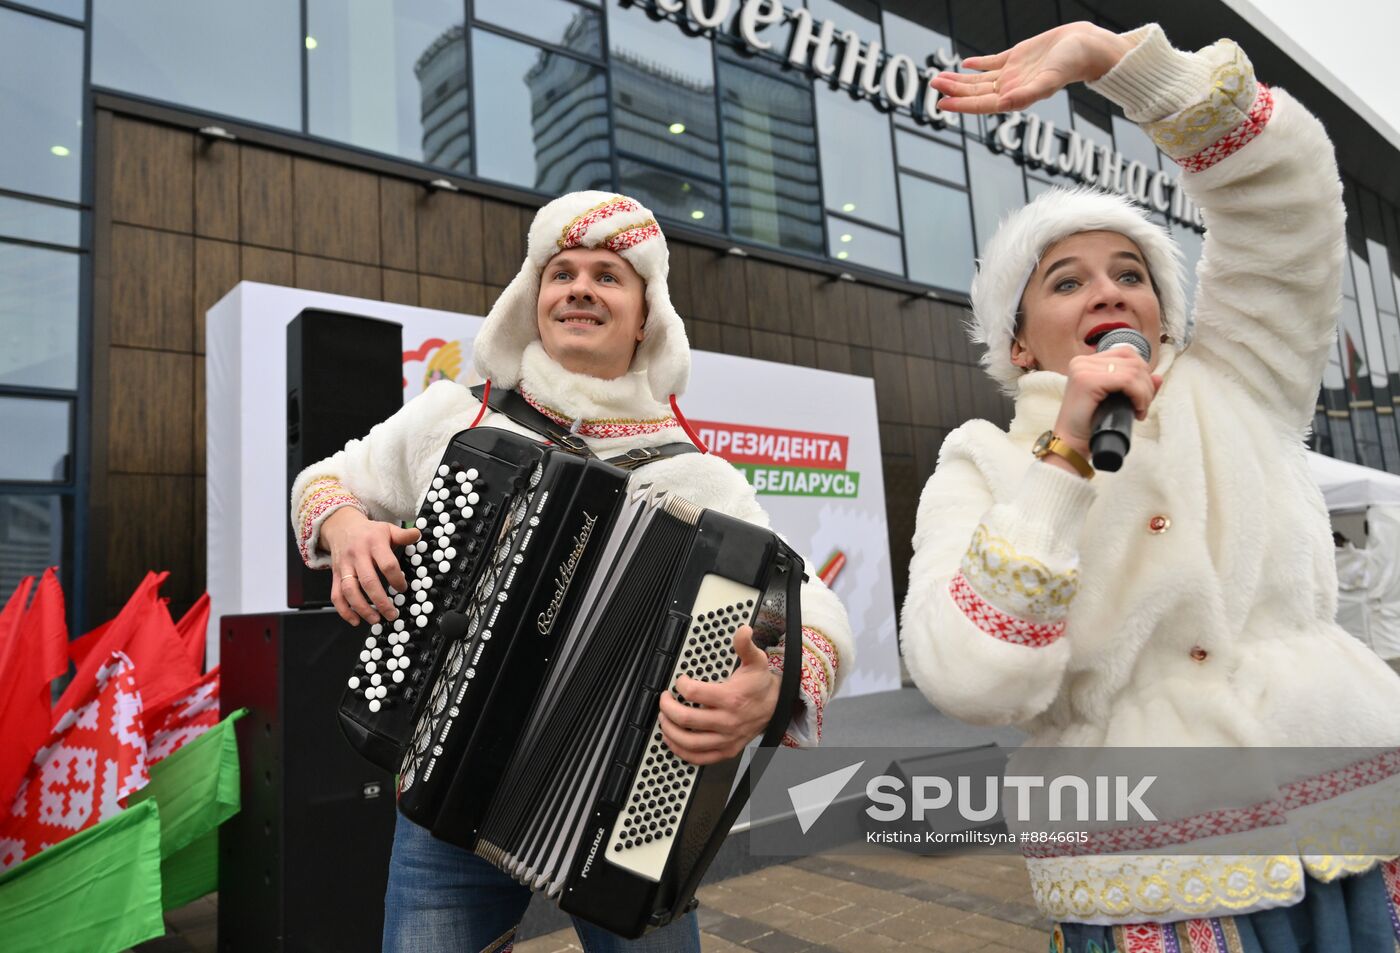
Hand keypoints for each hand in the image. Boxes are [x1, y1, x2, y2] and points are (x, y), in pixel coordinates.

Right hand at [321, 507, 420, 626]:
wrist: (341, 526)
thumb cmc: (368, 532)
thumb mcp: (387, 528)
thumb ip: (403, 534)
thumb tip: (418, 534)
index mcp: (374, 543)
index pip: (387, 564)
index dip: (396, 579)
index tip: (403, 588)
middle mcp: (357, 556)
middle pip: (368, 581)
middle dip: (381, 601)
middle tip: (392, 614)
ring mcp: (345, 566)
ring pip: (350, 590)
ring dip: (362, 608)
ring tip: (376, 619)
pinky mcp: (335, 575)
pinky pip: (336, 595)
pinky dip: (344, 610)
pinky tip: (355, 620)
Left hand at [658, 625, 780, 765]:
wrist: (777, 707)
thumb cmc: (760, 685)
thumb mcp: (756, 661)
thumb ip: (746, 646)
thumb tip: (744, 630)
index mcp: (731, 698)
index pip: (694, 693)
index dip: (681, 684)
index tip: (679, 681)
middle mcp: (727, 721)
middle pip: (686, 719)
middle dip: (667, 708)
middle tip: (664, 700)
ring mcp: (726, 739)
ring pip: (689, 742)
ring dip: (670, 730)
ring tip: (664, 719)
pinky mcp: (726, 750)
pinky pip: (699, 758)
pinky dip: (681, 751)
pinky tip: (673, 740)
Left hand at [929, 23, 1138, 113]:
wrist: (1086, 46)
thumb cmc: (1070, 65)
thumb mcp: (1047, 81)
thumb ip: (1025, 96)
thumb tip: (1002, 105)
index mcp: (1016, 96)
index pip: (982, 104)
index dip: (961, 104)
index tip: (941, 103)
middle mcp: (1011, 87)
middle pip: (976, 92)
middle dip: (954, 90)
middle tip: (933, 84)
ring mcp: (1013, 73)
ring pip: (980, 80)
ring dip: (960, 80)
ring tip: (939, 77)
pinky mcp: (1017, 57)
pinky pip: (993, 62)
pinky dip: (978, 64)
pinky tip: (965, 64)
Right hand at [1052, 348, 1162, 458]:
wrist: (1071, 443)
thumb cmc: (1091, 424)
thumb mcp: (1117, 400)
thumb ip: (1136, 387)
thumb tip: (1159, 377)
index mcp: (1086, 362)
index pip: (1126, 353)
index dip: (1142, 373)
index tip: (1142, 397)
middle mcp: (1082, 361)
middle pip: (1132, 360)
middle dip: (1146, 384)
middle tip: (1143, 407)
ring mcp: (1083, 369)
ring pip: (1133, 370)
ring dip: (1144, 392)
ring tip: (1140, 410)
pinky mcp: (1087, 380)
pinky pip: (1127, 381)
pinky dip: (1139, 395)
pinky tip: (1137, 410)